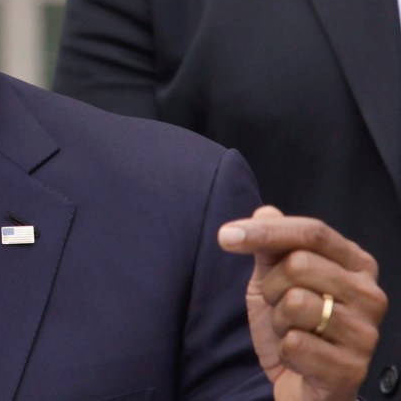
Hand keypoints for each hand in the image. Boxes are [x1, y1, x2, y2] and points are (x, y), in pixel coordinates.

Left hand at [218, 206, 386, 400]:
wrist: (303, 386)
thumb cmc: (291, 326)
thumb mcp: (273, 279)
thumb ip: (271, 246)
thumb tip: (265, 212)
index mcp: (355, 263)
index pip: (311, 231)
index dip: (266, 231)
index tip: (225, 235)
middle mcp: (370, 294)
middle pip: (299, 263)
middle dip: (272, 285)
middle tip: (279, 305)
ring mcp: (366, 332)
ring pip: (296, 302)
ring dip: (278, 319)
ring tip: (292, 330)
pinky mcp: (353, 367)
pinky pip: (295, 343)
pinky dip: (284, 349)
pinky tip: (299, 357)